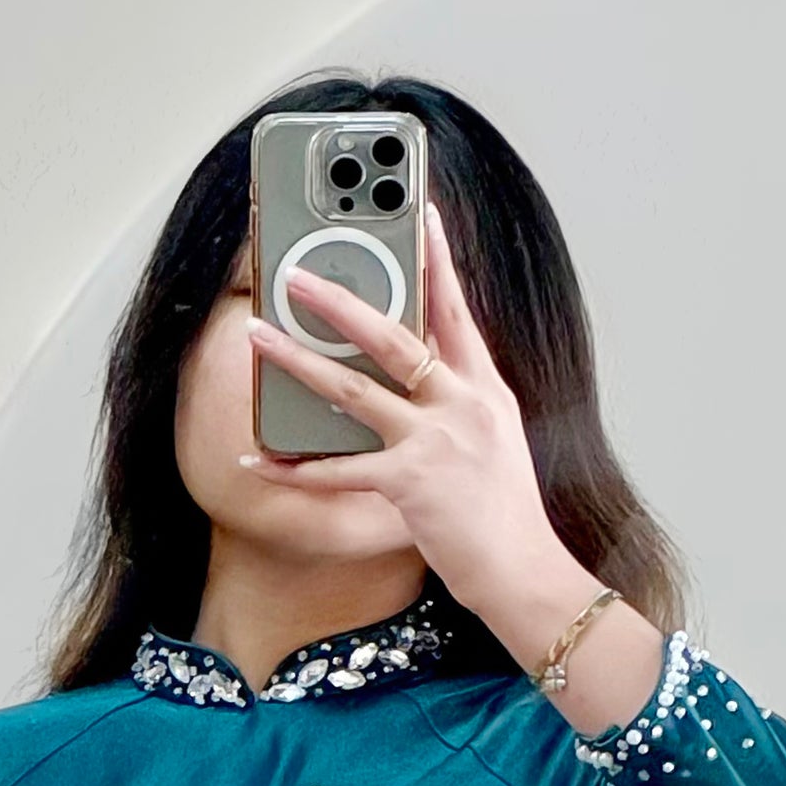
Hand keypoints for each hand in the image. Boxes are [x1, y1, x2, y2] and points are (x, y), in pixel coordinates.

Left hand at [242, 197, 667, 734]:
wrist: (526, 572)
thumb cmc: (507, 517)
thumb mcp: (496, 444)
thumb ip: (460, 405)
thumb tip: (417, 382)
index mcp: (485, 390)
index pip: (458, 310)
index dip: (438, 260)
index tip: (421, 213)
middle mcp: (462, 405)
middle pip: (393, 336)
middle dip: (340, 301)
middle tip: (298, 273)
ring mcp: (436, 442)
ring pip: (354, 390)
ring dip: (299, 362)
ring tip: (259, 335)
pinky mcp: (410, 483)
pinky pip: (340, 470)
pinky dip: (297, 468)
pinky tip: (260, 458)